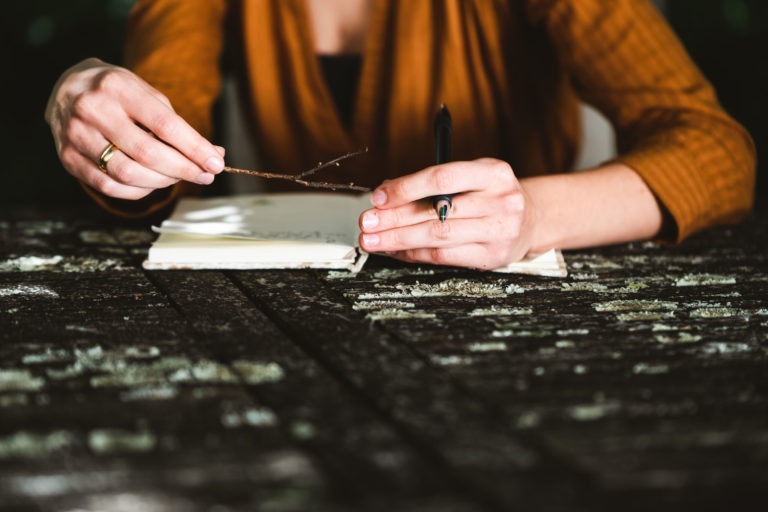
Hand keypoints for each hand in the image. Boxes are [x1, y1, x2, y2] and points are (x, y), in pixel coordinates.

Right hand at [45, 58, 224, 199]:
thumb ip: (178, 125)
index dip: (194, 148)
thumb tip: (214, 155)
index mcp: (117, 87)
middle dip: (183, 169)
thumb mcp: (147, 94)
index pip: (164, 124)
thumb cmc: (118, 94)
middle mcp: (92, 109)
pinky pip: (109, 187)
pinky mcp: (67, 158)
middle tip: (205, 176)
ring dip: (162, 182)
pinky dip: (138, 190)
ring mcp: (76, 135)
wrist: (67, 89)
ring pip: (128, 174)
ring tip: (179, 177)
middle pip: (147, 153)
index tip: (216, 163)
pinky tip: (153, 183)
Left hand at [358, 158, 536, 268]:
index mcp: (493, 172)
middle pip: (436, 212)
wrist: (532, 218)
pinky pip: (443, 256)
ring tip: (372, 239)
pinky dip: (414, 254)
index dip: (405, 188)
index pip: (442, 178)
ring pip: (437, 237)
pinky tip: (395, 250)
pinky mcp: (492, 257)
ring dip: (398, 239)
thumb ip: (433, 183)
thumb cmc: (491, 195)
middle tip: (366, 222)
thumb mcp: (471, 177)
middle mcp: (501, 201)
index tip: (378, 197)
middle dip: (393, 219)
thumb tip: (386, 193)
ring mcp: (499, 231)